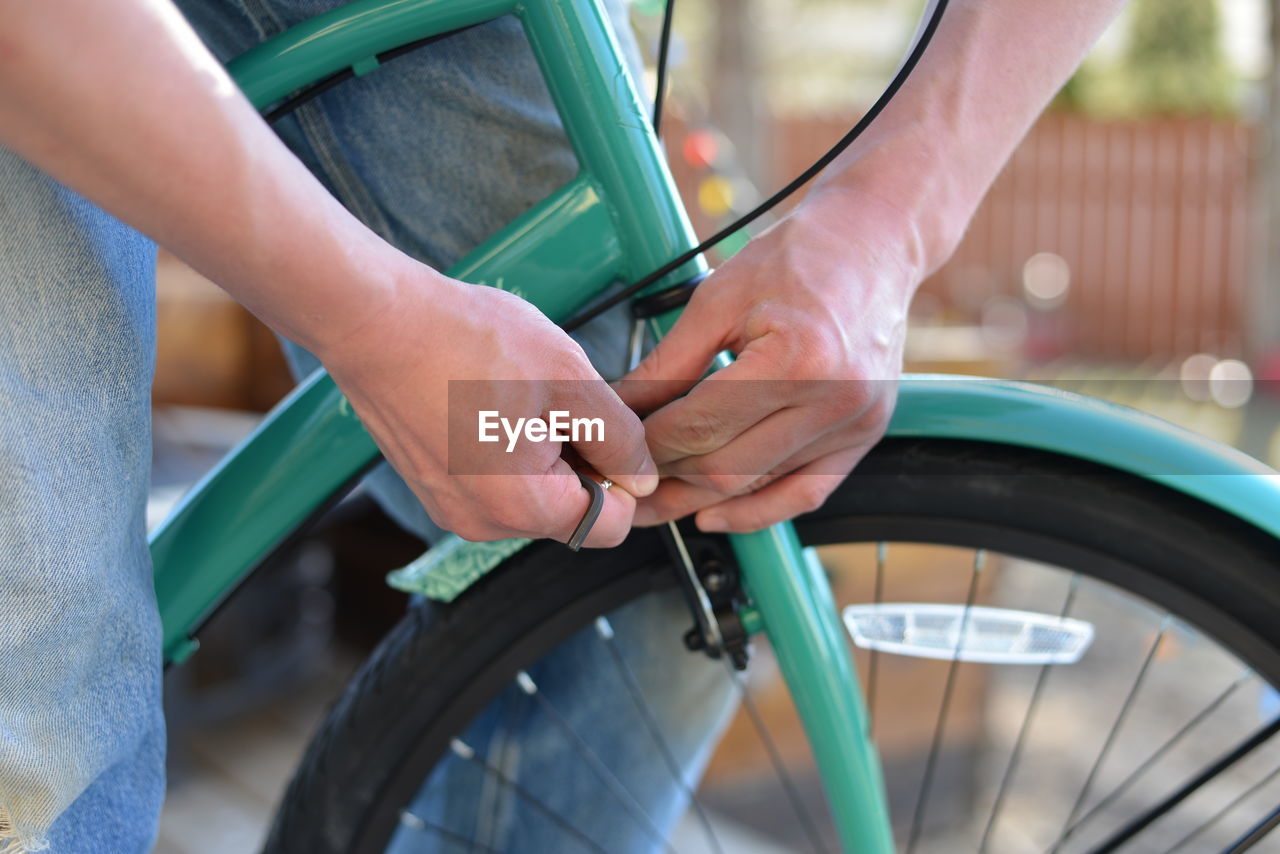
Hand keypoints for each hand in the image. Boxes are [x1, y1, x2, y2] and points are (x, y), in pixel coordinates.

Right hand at [319, 268, 657, 546]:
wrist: (375, 320)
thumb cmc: (465, 341)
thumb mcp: (570, 379)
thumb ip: (620, 438)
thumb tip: (645, 477)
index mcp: (522, 508)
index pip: (611, 524)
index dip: (627, 476)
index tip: (614, 430)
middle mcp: (482, 523)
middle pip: (569, 510)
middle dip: (582, 459)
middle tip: (564, 398)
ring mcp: (451, 507)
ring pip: (533, 493)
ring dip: (545, 449)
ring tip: (522, 393)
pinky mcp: (433, 485)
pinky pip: (494, 479)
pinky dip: (508, 446)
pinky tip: (494, 398)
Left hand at [616, 190, 921, 532]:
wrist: (875, 240)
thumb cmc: (799, 256)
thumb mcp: (718, 298)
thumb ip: (668, 363)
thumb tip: (620, 408)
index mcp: (797, 358)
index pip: (701, 424)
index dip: (648, 442)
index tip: (615, 446)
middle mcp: (835, 399)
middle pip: (727, 465)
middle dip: (666, 478)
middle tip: (624, 482)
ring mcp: (856, 423)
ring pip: (759, 486)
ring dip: (700, 500)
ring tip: (656, 502)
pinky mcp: (866, 435)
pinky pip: (806, 494)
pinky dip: (757, 512)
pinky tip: (713, 514)